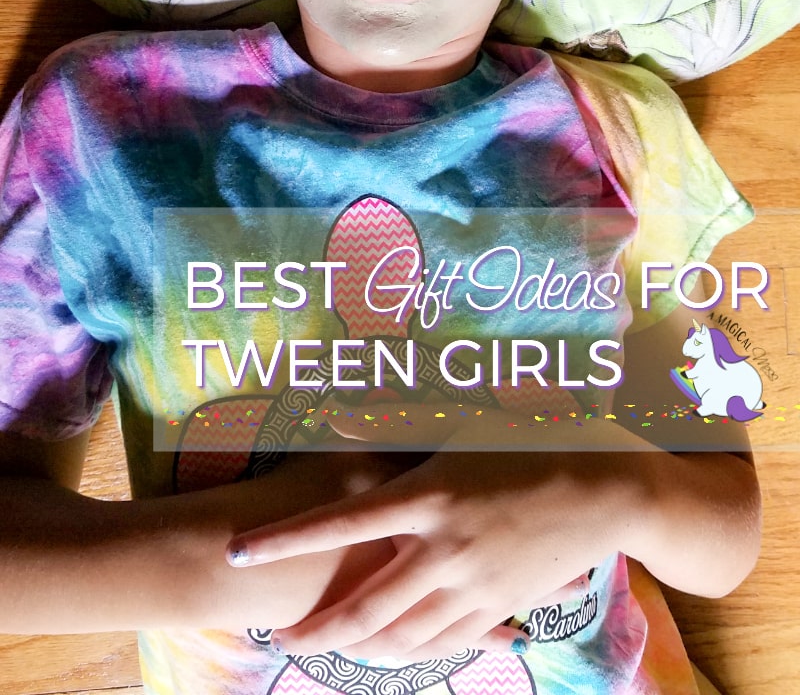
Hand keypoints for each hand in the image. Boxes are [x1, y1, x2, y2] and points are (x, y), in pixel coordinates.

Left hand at [227, 402, 624, 660]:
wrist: (604, 487)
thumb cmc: (529, 439)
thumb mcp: (460, 425)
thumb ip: (393, 426)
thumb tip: (335, 418)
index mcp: (426, 494)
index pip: (337, 523)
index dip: (283, 540)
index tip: (237, 550)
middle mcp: (442, 546)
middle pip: (364, 603)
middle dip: (316, 628)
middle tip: (280, 640)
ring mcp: (472, 582)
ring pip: (403, 634)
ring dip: (359, 649)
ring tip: (326, 651)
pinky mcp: (500, 604)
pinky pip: (448, 642)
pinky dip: (413, 654)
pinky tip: (391, 657)